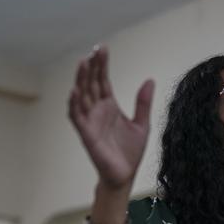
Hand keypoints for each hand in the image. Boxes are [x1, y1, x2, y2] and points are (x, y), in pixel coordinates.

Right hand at [68, 45, 154, 189]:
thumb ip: (143, 103)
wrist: (125, 175)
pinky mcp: (86, 134)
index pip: (102, 80)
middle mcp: (97, 110)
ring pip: (82, 96)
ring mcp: (90, 121)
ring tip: (83, 63)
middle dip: (91, 67)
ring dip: (80, 80)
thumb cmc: (131, 152)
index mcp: (109, 106)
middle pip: (91, 83)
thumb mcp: (142, 124)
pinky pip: (76, 116)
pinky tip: (75, 90)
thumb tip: (150, 79)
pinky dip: (74, 104)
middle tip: (93, 50)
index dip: (101, 65)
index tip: (102, 48)